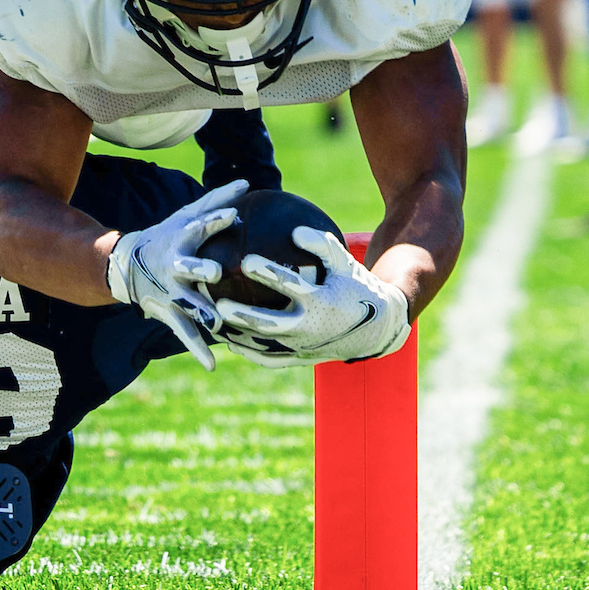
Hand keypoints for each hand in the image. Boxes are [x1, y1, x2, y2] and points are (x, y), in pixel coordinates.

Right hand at [106, 179, 245, 369]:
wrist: (127, 266)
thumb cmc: (168, 237)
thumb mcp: (186, 217)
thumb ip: (216, 201)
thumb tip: (247, 182)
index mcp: (181, 240)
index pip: (198, 227)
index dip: (214, 221)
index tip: (233, 216)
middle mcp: (174, 266)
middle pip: (187, 267)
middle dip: (199, 268)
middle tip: (214, 271)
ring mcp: (170, 292)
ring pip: (187, 304)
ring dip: (200, 312)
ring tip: (215, 322)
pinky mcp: (169, 313)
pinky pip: (185, 333)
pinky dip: (197, 349)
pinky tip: (212, 364)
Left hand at [214, 230, 410, 366]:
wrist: (376, 328)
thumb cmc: (356, 287)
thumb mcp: (346, 263)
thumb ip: (322, 245)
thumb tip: (295, 230)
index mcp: (322, 301)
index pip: (291, 286)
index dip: (269, 273)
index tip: (246, 260)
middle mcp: (311, 328)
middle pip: (270, 323)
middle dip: (242, 315)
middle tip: (218, 303)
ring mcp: (304, 347)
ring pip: (264, 345)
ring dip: (238, 335)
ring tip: (212, 323)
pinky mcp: (301, 359)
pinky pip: (270, 359)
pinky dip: (250, 353)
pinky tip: (230, 341)